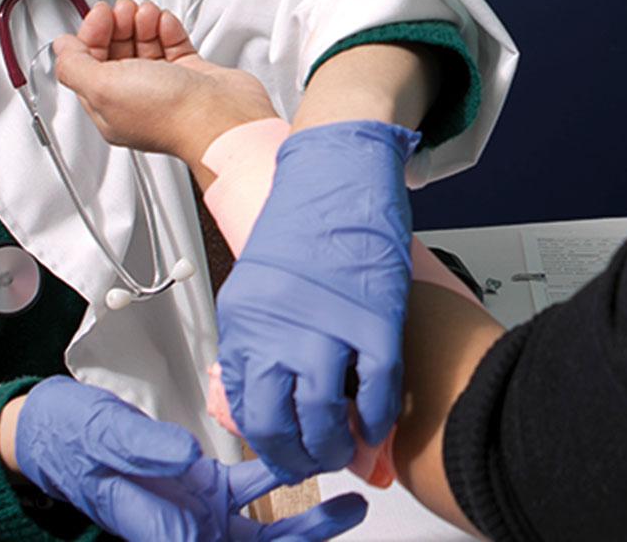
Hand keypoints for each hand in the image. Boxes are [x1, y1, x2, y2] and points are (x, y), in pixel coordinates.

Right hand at [11, 377, 367, 540]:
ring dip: (304, 519)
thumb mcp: (103, 437)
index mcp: (156, 526)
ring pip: (258, 526)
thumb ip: (146, 448)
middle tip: (348, 515)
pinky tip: (303, 457)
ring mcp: (193, 507)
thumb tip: (187, 457)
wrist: (49, 429)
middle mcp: (180, 524)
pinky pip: (247, 487)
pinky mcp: (199, 485)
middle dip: (301, 539)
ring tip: (350, 504)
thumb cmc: (67, 438)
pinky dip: (276, 474)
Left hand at [52, 0, 276, 168]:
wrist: (221, 118)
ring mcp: (165, 86)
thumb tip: (61, 48)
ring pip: (145, 45)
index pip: (88, 64)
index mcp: (108, 107)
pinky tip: (166, 23)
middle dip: (117, 25)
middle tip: (124, 10)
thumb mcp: (102, 87)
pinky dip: (167, 29)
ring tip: (147, 14)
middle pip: (116, 51)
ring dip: (142, 22)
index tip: (101, 15)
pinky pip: (173, 45)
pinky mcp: (192, 76)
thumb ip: (74, 66)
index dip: (91, 35)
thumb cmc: (169, 113)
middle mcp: (136, 98)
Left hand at [215, 120, 422, 482]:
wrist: (337, 166)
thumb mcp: (260, 280)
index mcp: (244, 321)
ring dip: (339, 446)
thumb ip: (263, 335)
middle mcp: (278, 329)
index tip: (286, 451)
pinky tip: (381, 422)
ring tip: (349, 447)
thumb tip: (275, 388)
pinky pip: (379, 390)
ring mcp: (327, 326)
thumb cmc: (304, 216)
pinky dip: (381, 417)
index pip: (245, 409)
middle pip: (278, 425)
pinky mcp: (374, 317)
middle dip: (298, 457)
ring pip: (327, 418)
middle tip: (315, 461)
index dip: (268, 443)